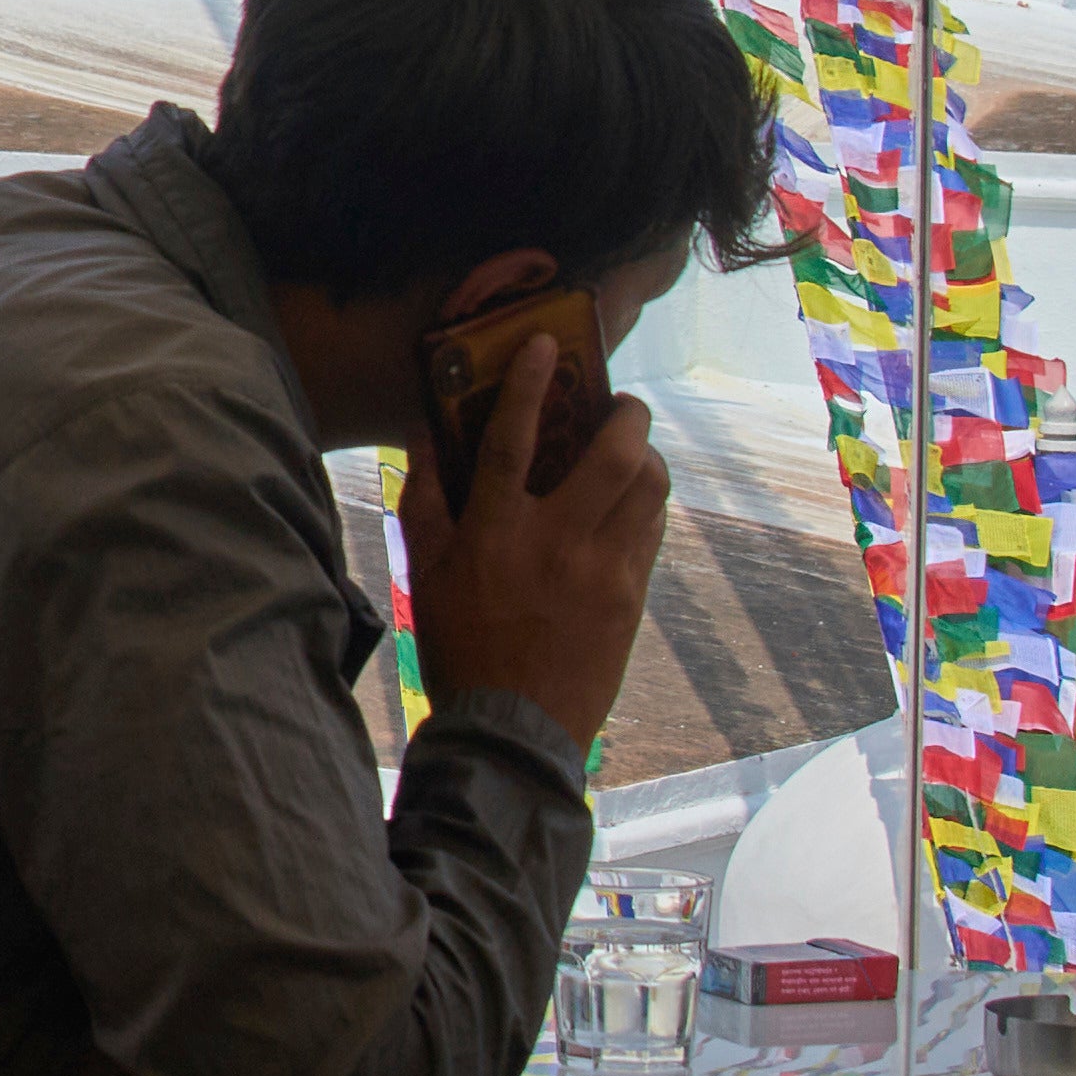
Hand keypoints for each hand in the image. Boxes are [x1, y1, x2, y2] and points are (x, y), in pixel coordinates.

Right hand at [408, 336, 673, 748]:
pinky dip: (649, 502)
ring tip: (632, 451)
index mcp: (496, 532)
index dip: (530, 384)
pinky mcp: (632, 595)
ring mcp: (603, 569)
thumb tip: (421, 438)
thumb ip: (423, 502)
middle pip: (614, 453)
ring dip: (645, 456)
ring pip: (649, 487)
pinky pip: (654, 528)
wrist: (514, 730)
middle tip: (621, 404)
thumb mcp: (426, 575)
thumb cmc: (459, 649)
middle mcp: (556, 542)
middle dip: (627, 414)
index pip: (514, 439)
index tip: (546, 345)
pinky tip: (634, 502)